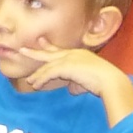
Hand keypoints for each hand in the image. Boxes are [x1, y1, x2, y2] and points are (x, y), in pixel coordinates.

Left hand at [18, 41, 132, 122]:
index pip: (61, 49)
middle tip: (22, 49)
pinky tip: (35, 85)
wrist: (110, 81)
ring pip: (48, 66)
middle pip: (50, 53)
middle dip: (35, 52)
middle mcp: (73, 54)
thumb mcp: (87, 82)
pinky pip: (49, 73)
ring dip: (38, 75)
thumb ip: (77, 84)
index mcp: (79, 54)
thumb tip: (72, 90)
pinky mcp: (66, 66)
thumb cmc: (103, 83)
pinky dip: (41, 79)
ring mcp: (69, 58)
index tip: (41, 41)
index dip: (49, 46)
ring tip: (29, 81)